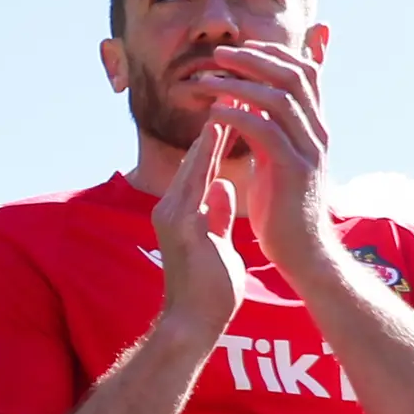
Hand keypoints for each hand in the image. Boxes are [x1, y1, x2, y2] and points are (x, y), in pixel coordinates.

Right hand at [148, 118, 245, 341]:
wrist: (194, 323)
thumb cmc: (210, 291)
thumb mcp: (217, 243)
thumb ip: (217, 213)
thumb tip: (223, 188)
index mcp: (184, 212)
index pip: (204, 166)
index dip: (222, 137)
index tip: (241, 108)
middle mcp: (172, 208)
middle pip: (197, 157)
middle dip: (218, 124)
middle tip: (235, 91)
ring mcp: (173, 215)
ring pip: (194, 164)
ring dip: (212, 132)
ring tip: (228, 101)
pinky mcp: (179, 225)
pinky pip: (195, 183)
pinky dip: (207, 157)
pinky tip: (220, 139)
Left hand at [188, 38, 333, 266]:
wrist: (301, 250)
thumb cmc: (282, 207)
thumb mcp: (276, 159)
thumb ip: (269, 129)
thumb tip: (252, 105)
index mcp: (313, 127)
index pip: (305, 73)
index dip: (276, 53)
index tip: (244, 46)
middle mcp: (317, 132)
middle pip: (294, 76)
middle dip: (256, 58)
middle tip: (219, 53)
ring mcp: (309, 150)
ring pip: (280, 98)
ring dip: (240, 82)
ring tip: (206, 78)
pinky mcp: (294, 170)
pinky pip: (267, 131)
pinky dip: (239, 116)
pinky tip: (213, 113)